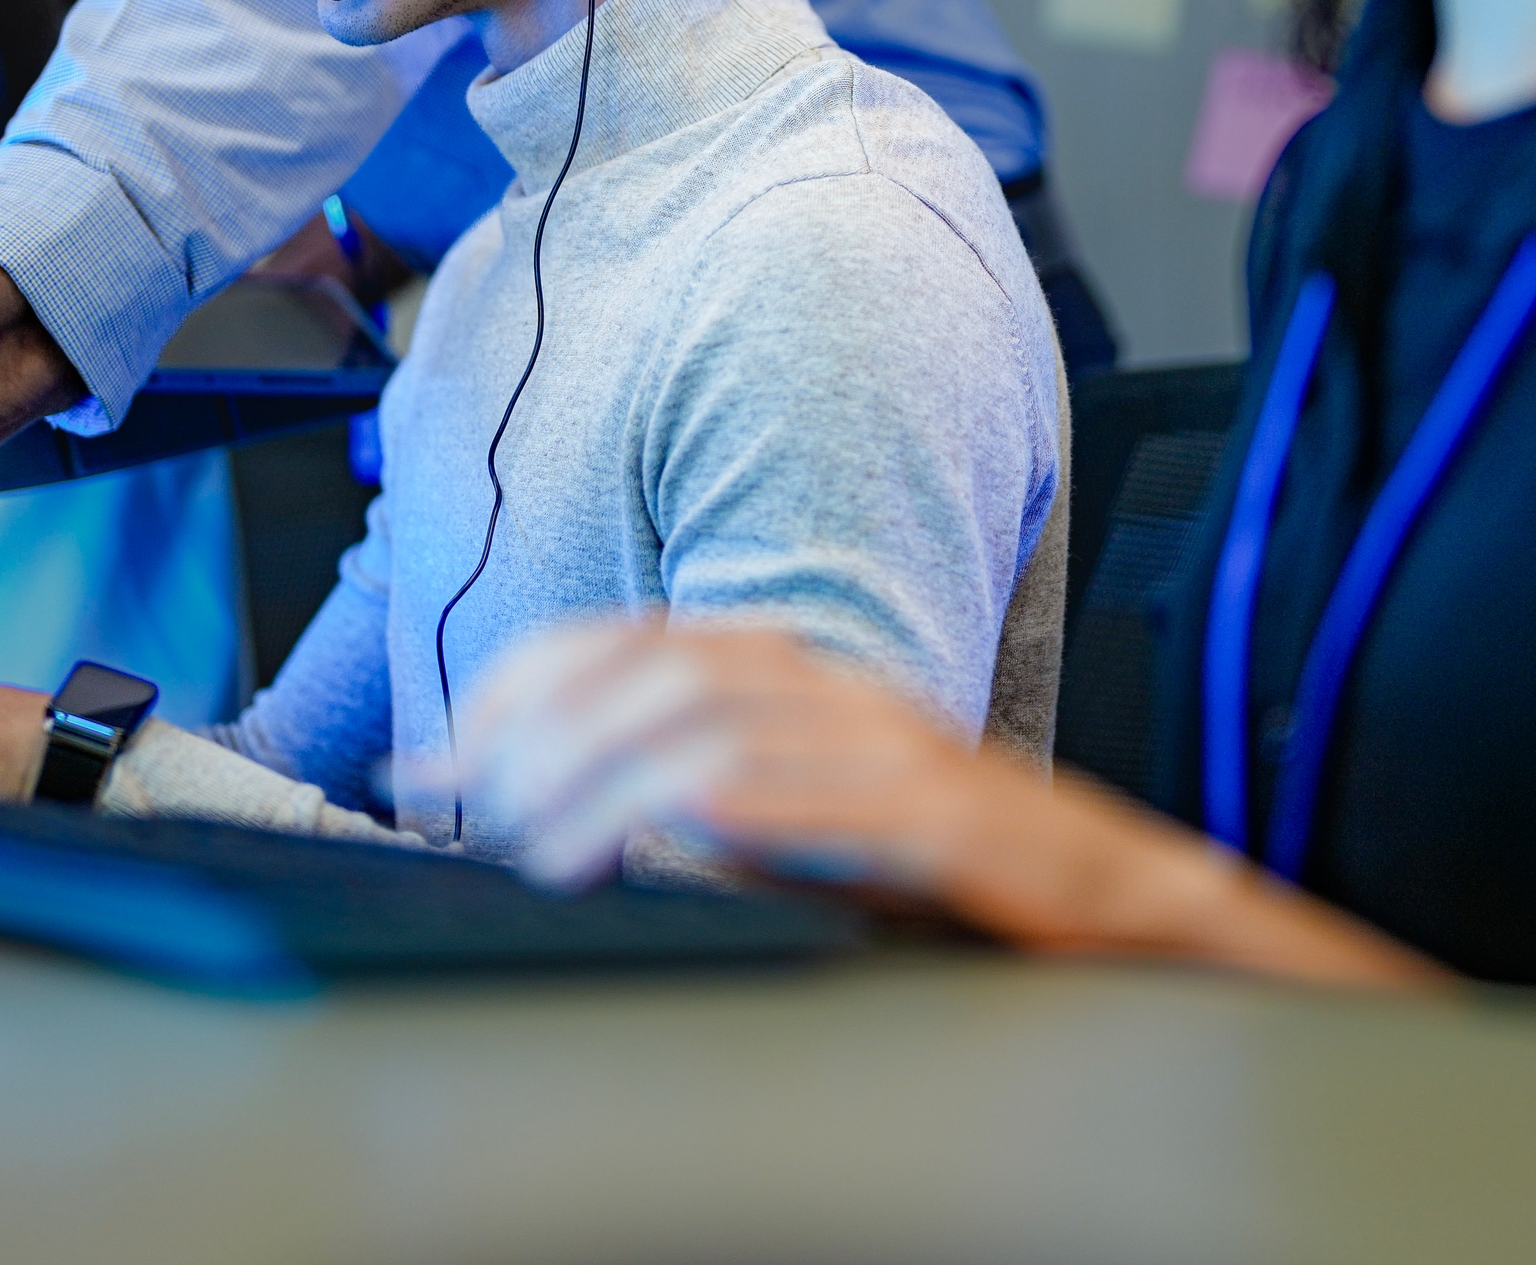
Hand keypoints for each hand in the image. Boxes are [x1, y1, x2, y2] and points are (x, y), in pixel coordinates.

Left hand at [453, 621, 1000, 895]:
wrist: (1101, 894)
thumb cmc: (924, 864)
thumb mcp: (782, 816)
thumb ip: (678, 799)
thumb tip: (529, 818)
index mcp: (788, 672)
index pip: (624, 641)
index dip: (515, 689)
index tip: (434, 761)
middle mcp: (832, 691)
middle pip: (659, 673)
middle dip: (545, 739)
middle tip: (478, 817)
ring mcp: (891, 751)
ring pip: (726, 728)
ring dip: (615, 785)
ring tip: (548, 851)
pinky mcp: (944, 822)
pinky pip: (837, 797)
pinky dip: (748, 808)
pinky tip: (682, 832)